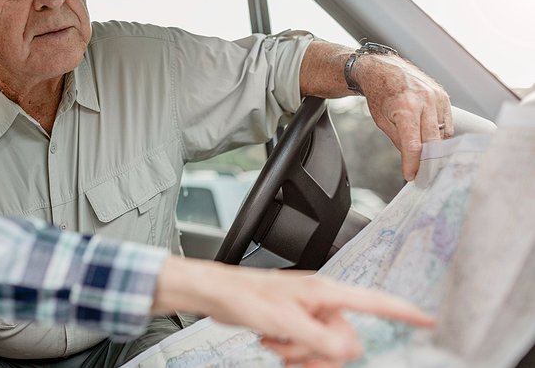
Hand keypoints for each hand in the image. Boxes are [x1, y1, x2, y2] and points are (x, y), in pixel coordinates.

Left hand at [153, 257, 433, 365]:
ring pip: (326, 350)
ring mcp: (308, 314)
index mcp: (326, 293)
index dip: (404, 312)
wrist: (219, 295)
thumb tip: (349, 351)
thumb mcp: (284, 321)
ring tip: (276, 342)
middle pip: (347, 340)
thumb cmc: (245, 296)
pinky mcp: (295, 324)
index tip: (428, 321)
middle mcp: (322, 302)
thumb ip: (320, 339)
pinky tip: (273, 344)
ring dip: (301, 354)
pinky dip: (293, 354)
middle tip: (290, 347)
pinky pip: (308, 350)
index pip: (375, 302)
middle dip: (320, 352)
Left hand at [355, 54, 452, 179]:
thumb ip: (399, 140)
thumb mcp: (382, 121)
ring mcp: (437, 98)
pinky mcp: (444, 97)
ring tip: (427, 159)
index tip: (412, 177)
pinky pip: (447, 123)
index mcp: (406, 108)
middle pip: (433, 141)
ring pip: (443, 133)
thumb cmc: (380, 94)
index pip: (413, 144)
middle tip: (424, 174)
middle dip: (428, 161)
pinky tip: (432, 139)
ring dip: (436, 148)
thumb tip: (413, 161)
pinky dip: (440, 134)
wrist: (383, 69)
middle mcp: (425, 102)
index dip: (413, 163)